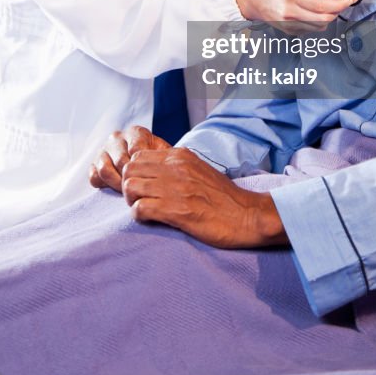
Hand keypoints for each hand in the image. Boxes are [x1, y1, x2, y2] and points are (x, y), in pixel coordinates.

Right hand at [89, 125, 169, 192]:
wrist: (145, 165)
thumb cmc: (157, 161)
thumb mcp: (164, 155)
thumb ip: (164, 157)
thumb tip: (164, 167)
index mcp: (136, 133)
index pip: (136, 150)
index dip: (144, 167)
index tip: (151, 178)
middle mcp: (117, 138)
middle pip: (120, 161)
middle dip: (131, 179)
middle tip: (140, 190)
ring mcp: (103, 150)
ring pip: (105, 169)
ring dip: (117, 183)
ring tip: (129, 191)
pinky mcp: (94, 164)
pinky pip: (94, 176)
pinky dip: (104, 185)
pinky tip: (116, 188)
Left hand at [121, 147, 287, 248]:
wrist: (246, 215)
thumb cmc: (223, 197)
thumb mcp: (199, 169)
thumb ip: (177, 165)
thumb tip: (155, 169)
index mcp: (180, 156)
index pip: (138, 156)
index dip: (135, 172)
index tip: (143, 186)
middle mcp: (175, 168)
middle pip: (129, 170)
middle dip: (128, 186)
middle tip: (139, 199)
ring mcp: (175, 188)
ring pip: (130, 187)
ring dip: (132, 201)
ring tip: (144, 209)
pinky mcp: (176, 211)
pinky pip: (140, 208)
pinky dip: (140, 215)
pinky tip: (151, 219)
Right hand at [233, 0, 352, 24]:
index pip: (323, 6)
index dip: (340, 4)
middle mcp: (290, 13)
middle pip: (324, 19)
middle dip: (337, 11)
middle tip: (340, 1)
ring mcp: (289, 25)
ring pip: (320, 26)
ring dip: (328, 16)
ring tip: (325, 4)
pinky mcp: (289, 32)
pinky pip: (311, 29)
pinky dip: (317, 21)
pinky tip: (313, 12)